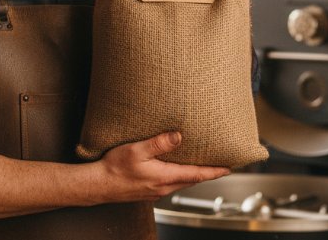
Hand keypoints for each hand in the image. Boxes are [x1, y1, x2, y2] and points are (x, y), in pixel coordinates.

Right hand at [95, 132, 229, 202]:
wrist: (98, 185)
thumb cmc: (115, 168)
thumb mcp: (137, 150)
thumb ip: (159, 143)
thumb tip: (179, 136)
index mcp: (164, 177)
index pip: (196, 174)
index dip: (214, 171)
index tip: (229, 167)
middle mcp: (163, 187)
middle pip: (192, 180)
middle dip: (208, 172)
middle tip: (221, 164)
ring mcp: (156, 191)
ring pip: (182, 182)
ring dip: (194, 174)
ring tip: (203, 164)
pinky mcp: (149, 191)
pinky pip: (171, 183)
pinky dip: (180, 176)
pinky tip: (177, 169)